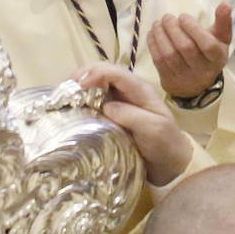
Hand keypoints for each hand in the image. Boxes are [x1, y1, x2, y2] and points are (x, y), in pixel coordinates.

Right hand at [74, 63, 193, 185]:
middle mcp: (129, 90)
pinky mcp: (113, 113)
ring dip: (80, 85)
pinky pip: (95, 99)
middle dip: (84, 74)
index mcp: (140, 90)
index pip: (117, 72)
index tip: (79, 85)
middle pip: (104, 71)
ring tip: (64, 96)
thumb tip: (105, 106)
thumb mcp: (154, 129)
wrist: (170, 162)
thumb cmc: (164, 144)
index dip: (97, 73)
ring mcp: (120, 101)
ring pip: (97, 83)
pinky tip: (72, 107)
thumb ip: (131, 116)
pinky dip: (82, 99)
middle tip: (65, 88)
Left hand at [151, 2, 231, 99]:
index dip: (193, 28)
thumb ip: (223, 22)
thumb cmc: (210, 55)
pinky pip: (158, 61)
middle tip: (167, 17)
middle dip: (173, 28)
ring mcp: (185, 78)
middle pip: (186, 47)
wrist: (199, 85)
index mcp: (217, 58)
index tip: (183, 16)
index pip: (208, 44)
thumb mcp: (221, 40)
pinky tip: (152, 34)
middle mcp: (202, 70)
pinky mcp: (170, 81)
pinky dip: (153, 45)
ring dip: (160, 35)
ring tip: (157, 23)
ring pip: (169, 54)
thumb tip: (225, 3)